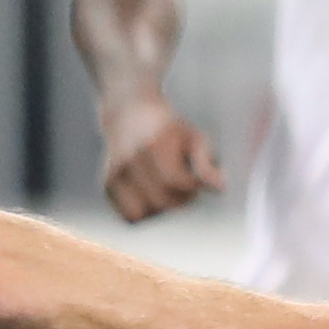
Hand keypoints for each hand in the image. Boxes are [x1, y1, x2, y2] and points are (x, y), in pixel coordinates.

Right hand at [101, 94, 224, 221]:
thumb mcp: (194, 137)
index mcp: (153, 144)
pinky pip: (130, 215)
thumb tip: (221, 188)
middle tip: (183, 187)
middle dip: (179, 200)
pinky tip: (151, 195)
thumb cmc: (169, 128)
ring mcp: (115, 173)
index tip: (195, 179)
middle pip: (160, 201)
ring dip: (161, 209)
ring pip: (144, 213)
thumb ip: (207, 164)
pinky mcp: (107, 185)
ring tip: (166, 191)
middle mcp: (129, 159)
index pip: (176, 182)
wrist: (130, 113)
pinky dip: (145, 212)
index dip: (191, 187)